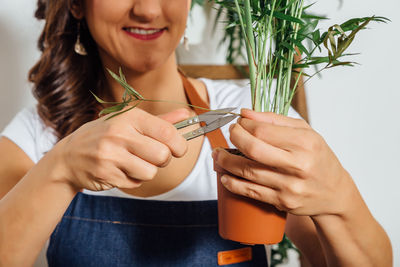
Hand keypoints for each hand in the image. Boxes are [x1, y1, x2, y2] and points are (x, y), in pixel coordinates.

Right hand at [52, 107, 188, 190]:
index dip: (180, 145)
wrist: (68, 157)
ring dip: (146, 171)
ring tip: (132, 162)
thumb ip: (161, 121)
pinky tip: (120, 170)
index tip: (179, 150)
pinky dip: (133, 179)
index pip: (167, 133)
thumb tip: (187, 114)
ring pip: (151, 172)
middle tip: (152, 156)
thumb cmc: (105, 136)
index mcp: (130, 117)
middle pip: (163, 156)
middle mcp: (119, 134)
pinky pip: (135, 183)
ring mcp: (111, 155)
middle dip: (163, 160)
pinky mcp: (106, 174)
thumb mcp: (129, 122)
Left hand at [212, 109, 354, 216]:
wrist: (334, 193)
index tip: (238, 122)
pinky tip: (224, 175)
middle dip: (234, 138)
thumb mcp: (305, 132)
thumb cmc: (318, 158)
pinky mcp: (282, 202)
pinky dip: (232, 183)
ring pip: (248, 171)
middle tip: (229, 133)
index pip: (263, 130)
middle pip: (253, 150)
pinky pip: (250, 192)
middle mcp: (298, 165)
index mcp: (305, 143)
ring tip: (218, 154)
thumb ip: (274, 120)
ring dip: (226, 161)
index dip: (244, 125)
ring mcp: (290, 186)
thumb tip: (245, 113)